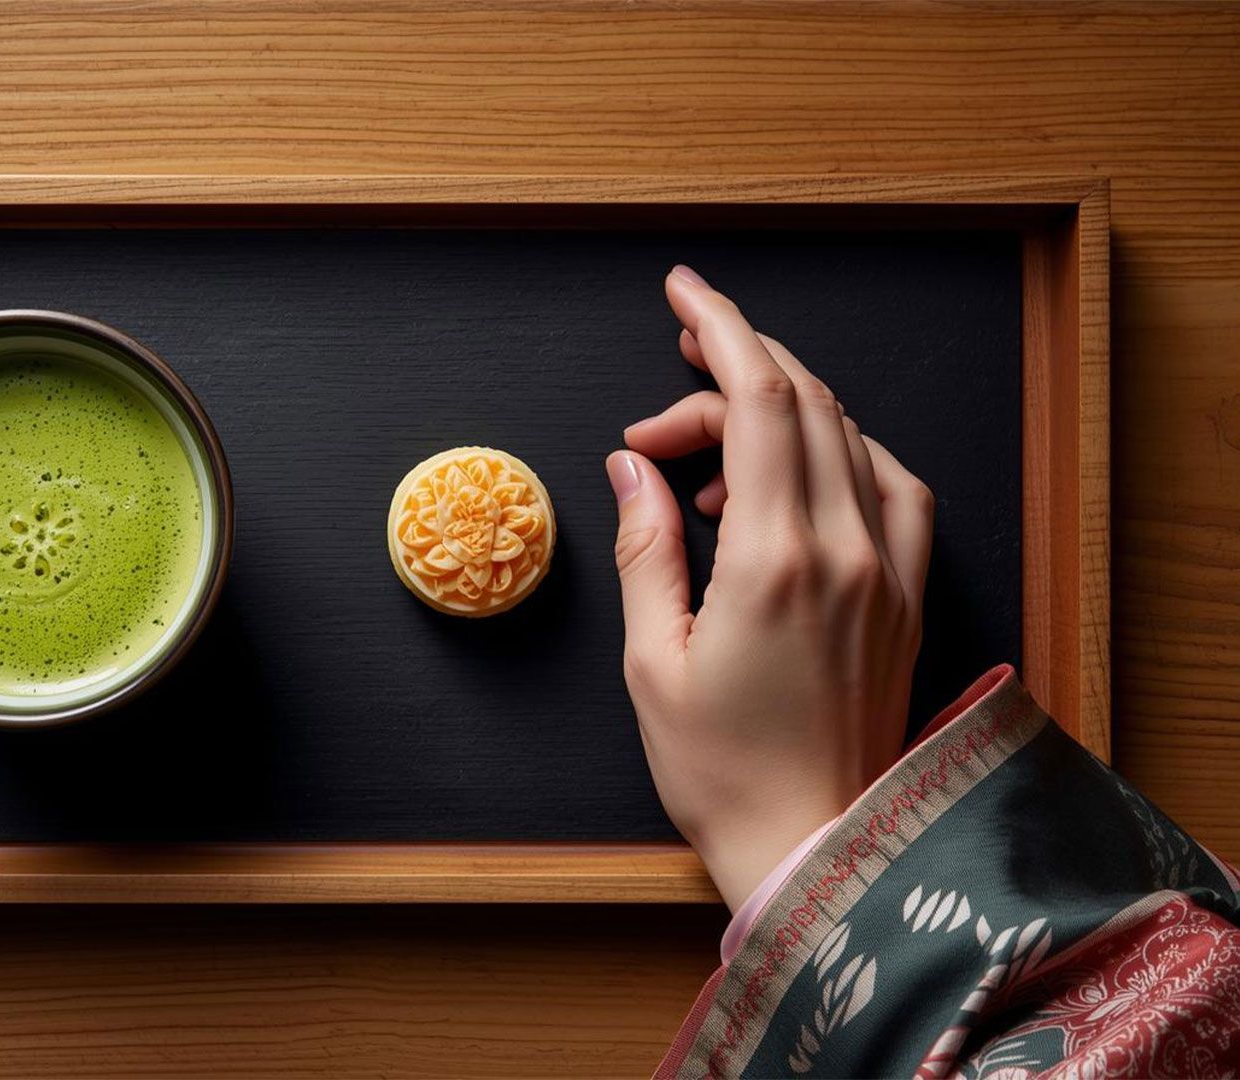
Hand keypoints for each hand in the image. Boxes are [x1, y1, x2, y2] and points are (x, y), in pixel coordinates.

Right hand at [606, 266, 933, 909]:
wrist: (813, 847)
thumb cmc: (723, 770)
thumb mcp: (653, 658)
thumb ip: (646, 546)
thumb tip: (631, 467)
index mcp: (773, 559)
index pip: (757, 398)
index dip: (719, 328)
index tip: (682, 293)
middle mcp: (845, 550)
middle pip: (801, 403)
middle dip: (734, 363)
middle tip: (670, 377)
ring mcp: (887, 570)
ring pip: (848, 435)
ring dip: (781, 410)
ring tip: (708, 451)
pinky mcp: (905, 596)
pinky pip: (893, 487)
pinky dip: (844, 453)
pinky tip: (797, 476)